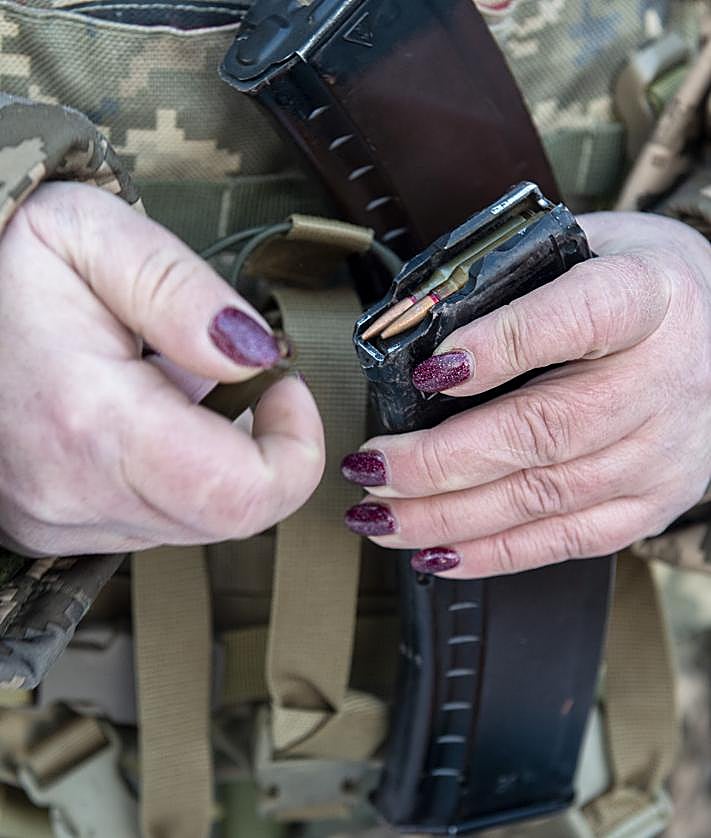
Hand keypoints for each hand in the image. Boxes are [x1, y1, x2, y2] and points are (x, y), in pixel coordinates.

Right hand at [0, 182, 323, 554]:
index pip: (240, 496)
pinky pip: (151, 519)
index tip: (285, 387)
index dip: (294, 450)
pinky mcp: (49, 526)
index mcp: (91, 420)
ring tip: (169, 382)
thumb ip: (181, 293)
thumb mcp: (93, 234)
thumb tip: (252, 356)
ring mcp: (55, 518)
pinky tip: (139, 415)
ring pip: (193, 522)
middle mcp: (70, 490)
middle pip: (227, 517)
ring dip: (212, 456)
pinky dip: (171, 472)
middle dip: (260, 447)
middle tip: (239, 375)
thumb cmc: (3, 262)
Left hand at [342, 212, 710, 576]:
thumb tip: (412, 323)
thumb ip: (512, 275)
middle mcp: (661, 381)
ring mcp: (660, 453)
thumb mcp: (588, 244)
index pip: (576, 318)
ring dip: (448, 515)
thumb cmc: (638, 286)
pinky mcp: (652, 503)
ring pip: (544, 497)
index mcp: (646, 297)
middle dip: (441, 461)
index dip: (502, 345)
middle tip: (370, 469)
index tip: (432, 369)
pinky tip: (435, 552)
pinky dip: (492, 553)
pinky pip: (566, 540)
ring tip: (378, 517)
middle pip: (544, 430)